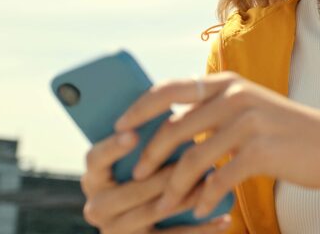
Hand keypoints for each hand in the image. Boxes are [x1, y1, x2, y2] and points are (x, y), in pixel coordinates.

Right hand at [80, 128, 231, 233]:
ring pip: (152, 212)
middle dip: (164, 174)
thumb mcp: (143, 151)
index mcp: (96, 175)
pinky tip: (224, 218)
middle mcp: (98, 205)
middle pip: (130, 189)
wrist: (150, 217)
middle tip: (194, 155)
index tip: (133, 134)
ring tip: (214, 181)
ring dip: (186, 197)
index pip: (94, 158)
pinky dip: (200, 229)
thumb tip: (171, 98)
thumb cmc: (152, 167)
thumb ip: (148, 132)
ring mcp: (116, 230)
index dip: (112, 147)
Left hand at [114, 72, 319, 218]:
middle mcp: (235, 95)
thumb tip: (169, 127)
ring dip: (173, 187)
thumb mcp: (249, 109)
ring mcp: (248, 121)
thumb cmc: (285, 132)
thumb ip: (214, 112)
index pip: (170, 88)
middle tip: (137, 177)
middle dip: (150, 155)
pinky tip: (200, 211)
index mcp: (227, 82)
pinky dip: (203, 198)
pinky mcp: (260, 150)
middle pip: (174, 126)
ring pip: (192, 157)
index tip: (118, 127)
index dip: (140, 107)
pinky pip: (218, 179)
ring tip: (164, 207)